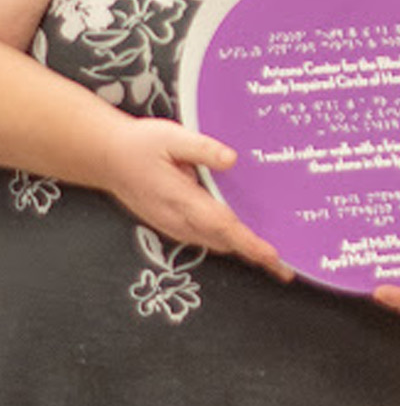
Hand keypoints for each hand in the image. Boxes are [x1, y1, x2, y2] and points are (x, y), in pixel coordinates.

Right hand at [102, 116, 292, 281]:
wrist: (106, 158)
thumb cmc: (140, 145)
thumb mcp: (171, 137)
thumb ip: (203, 149)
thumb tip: (232, 159)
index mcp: (181, 198)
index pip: (222, 225)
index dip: (248, 243)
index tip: (271, 257)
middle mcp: (178, 219)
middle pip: (224, 242)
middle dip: (254, 256)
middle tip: (286, 268)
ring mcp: (174, 225)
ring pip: (215, 244)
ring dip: (242, 252)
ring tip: (273, 261)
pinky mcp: (172, 224)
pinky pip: (205, 239)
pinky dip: (227, 243)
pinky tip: (242, 239)